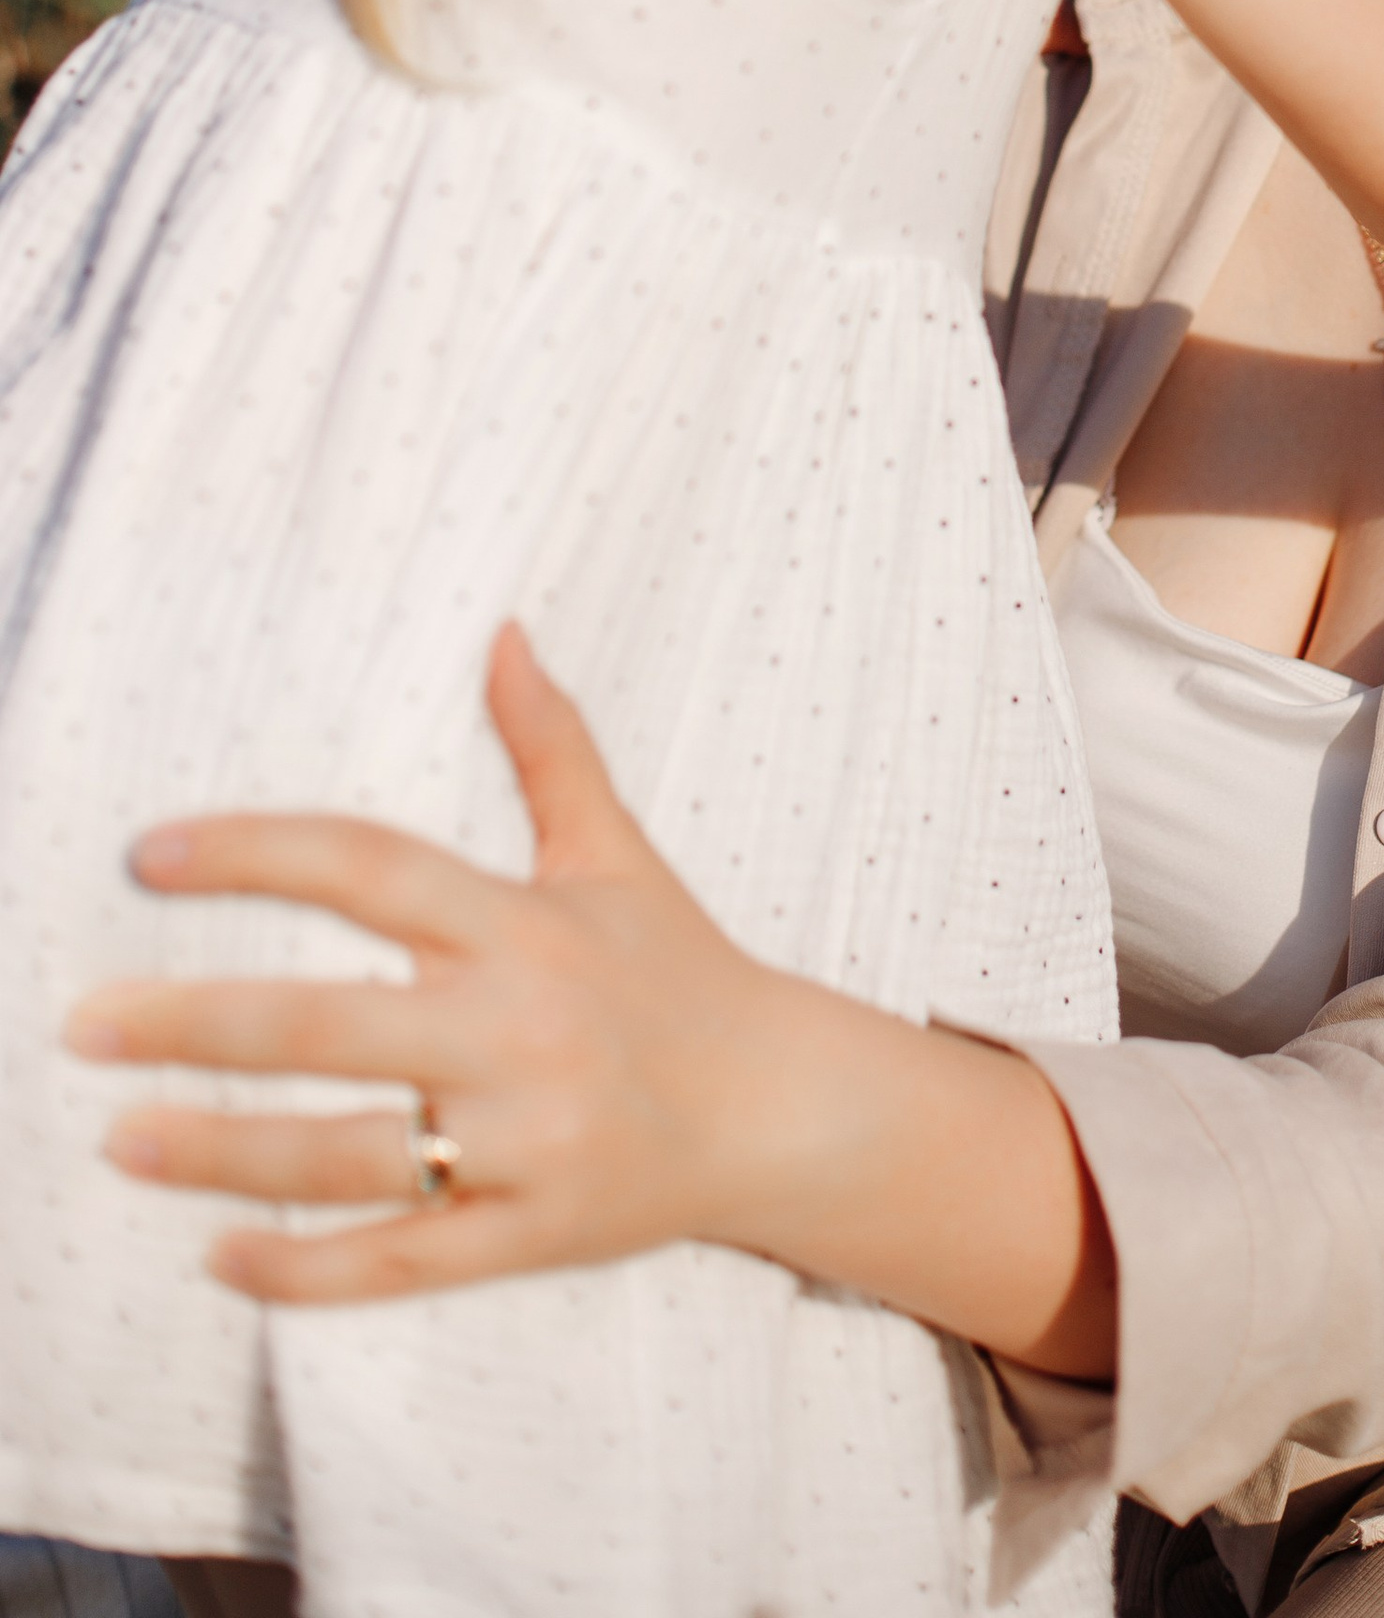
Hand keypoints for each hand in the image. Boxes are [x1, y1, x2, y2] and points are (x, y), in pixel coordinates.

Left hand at [64, 625, 793, 1304]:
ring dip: (224, 1149)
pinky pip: (402, 1260)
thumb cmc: (681, 968)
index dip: (259, 853)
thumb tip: (505, 631)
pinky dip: (307, 1268)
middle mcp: (518, 1030)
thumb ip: (551, 746)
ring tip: (121, 1137)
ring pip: (348, 1154)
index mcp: (524, 926)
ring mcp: (525, 1140)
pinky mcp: (532, 1234)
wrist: (783, 1108)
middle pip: (332, 1024)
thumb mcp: (617, 852)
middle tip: (84, 1024)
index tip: (150, 854)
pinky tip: (220, 1253)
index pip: (371, 870)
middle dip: (198, 1024)